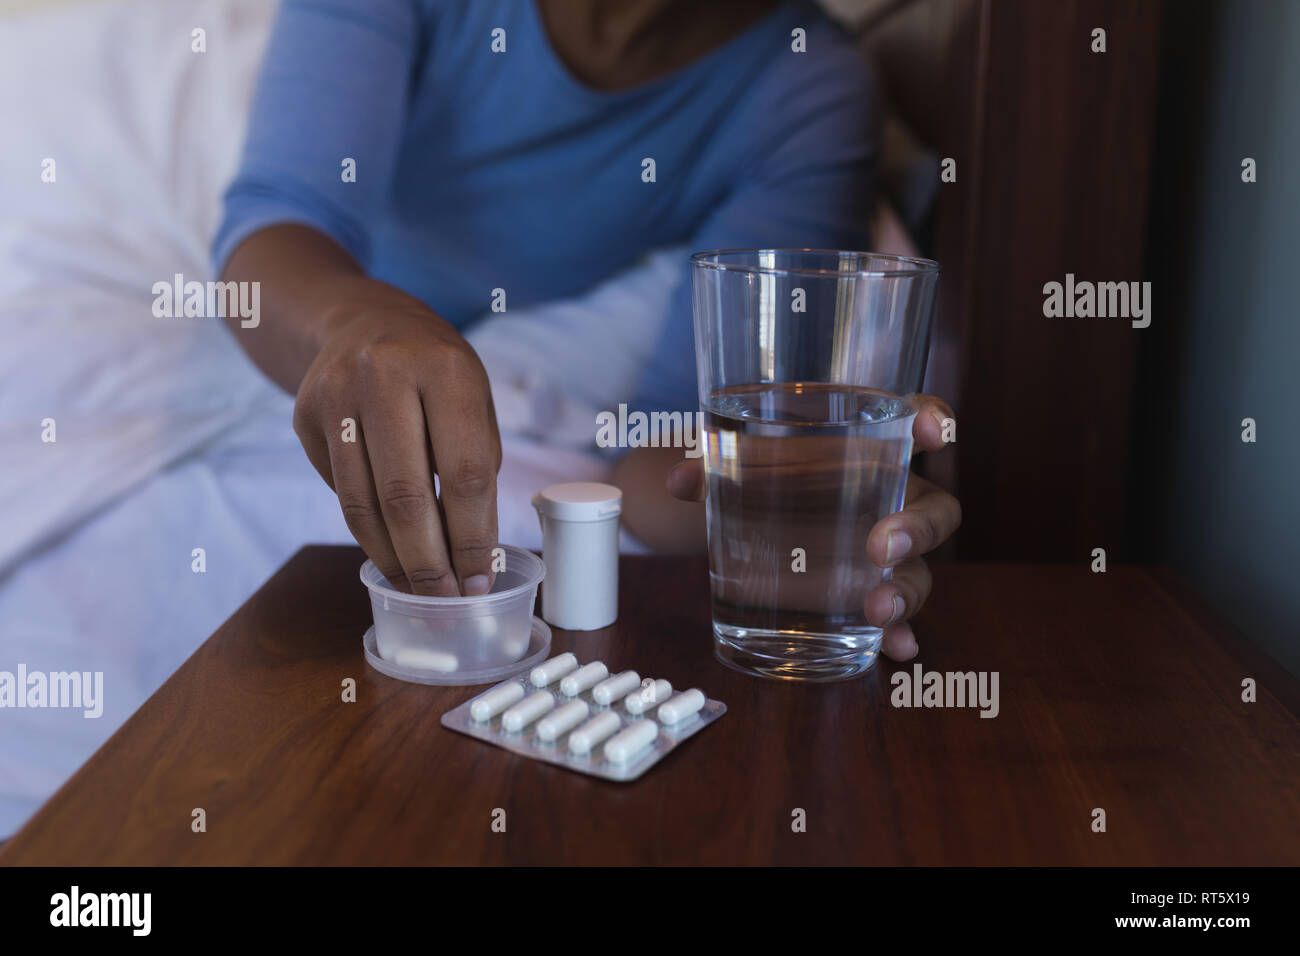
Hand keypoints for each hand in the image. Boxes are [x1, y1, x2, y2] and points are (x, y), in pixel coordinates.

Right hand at [293, 301, 500, 595]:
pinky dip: (368, 533)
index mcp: (445, 369)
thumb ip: (474, 468)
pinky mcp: (304, 414)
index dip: (472, 537)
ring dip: (393, 559)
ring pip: (362, 503)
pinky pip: (340, 492)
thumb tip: (472, 556)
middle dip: (428, 562)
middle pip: (405, 496)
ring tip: (418, 590)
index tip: (480, 580)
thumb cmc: (437, 374)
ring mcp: (336, 394)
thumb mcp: (473, 400)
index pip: (463, 473)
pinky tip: (391, 555)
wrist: (362, 320)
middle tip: (444, 601)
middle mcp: (384, 375)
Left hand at [665, 393, 959, 661]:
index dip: (931, 420)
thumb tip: (680, 480)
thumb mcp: (735, 459)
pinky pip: (896, 616)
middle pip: (934, 509)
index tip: (928, 430)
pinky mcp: (868, 590)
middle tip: (880, 545)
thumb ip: (710, 464)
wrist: (747, 511)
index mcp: (867, 445)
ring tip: (876, 609)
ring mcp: (885, 550)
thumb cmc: (759, 470)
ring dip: (905, 591)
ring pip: (917, 570)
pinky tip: (896, 649)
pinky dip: (897, 633)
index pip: (915, 420)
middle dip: (917, 528)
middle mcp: (890, 497)